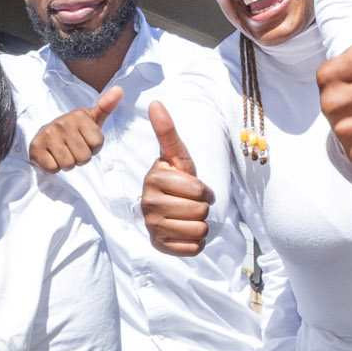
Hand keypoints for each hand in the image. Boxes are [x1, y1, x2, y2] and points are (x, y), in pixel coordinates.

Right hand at [27, 86, 119, 172]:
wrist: (45, 135)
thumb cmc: (74, 130)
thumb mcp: (91, 118)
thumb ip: (106, 106)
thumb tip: (119, 90)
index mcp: (78, 116)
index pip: (97, 145)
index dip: (93, 148)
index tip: (84, 141)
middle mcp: (62, 123)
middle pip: (83, 157)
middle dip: (80, 158)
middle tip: (72, 149)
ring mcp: (48, 135)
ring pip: (68, 164)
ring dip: (67, 164)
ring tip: (62, 153)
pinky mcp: (36, 148)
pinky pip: (53, 168)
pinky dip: (53, 167)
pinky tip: (51, 157)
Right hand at [138, 103, 212, 255]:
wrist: (169, 207)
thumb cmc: (177, 179)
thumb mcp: (176, 155)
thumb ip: (167, 131)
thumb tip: (156, 102)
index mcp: (153, 179)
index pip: (198, 190)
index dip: (203, 189)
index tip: (192, 187)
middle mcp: (148, 204)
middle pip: (200, 211)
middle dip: (203, 207)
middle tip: (190, 203)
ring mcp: (152, 227)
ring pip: (199, 230)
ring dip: (201, 224)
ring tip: (188, 216)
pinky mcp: (159, 246)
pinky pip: (194, 248)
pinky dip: (195, 242)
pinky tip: (185, 231)